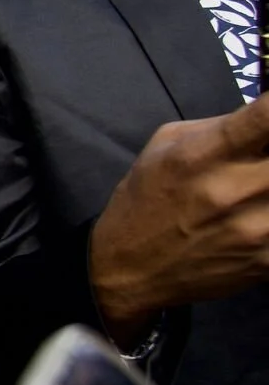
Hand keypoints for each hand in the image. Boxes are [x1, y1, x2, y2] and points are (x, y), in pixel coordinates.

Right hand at [91, 98, 268, 339]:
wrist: (128, 271)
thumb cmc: (145, 200)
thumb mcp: (164, 146)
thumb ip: (223, 126)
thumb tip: (266, 114)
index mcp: (205, 154)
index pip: (267, 116)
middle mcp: (236, 189)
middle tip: (262, 160)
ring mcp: (259, 229)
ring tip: (258, 188)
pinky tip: (258, 218)